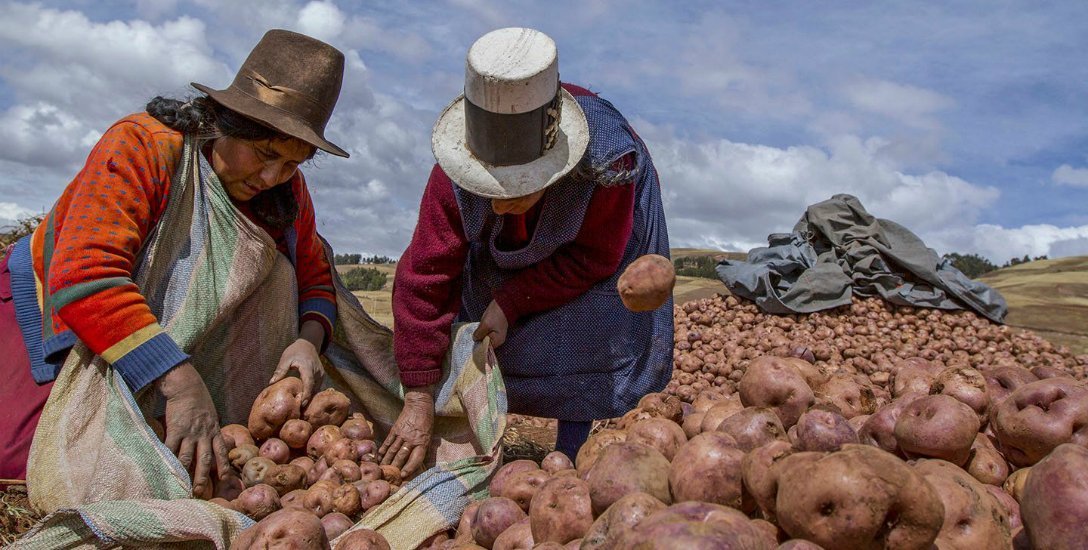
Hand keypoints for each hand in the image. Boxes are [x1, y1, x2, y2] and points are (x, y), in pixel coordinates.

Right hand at [157, 362, 230, 498]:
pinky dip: (167, 459)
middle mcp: (204, 434)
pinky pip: (171, 447)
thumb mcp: (211, 416)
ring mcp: (190, 432)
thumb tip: (211, 442)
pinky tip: (164, 469)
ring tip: (181, 486)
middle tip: (200, 492)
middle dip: (203, 477)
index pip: (221, 452)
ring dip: (184, 473)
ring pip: (188, 457)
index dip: (224, 466)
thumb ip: (211, 430)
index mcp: (214, 431)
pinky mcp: (176, 429)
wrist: (187, 387)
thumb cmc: (198, 401)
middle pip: (205, 460)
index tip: (226, 479)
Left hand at [269, 338, 323, 405]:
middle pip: (313, 389)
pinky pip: (316, 388)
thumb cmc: (295, 351)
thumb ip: (280, 370)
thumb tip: (271, 383)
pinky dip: (311, 394)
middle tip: (299, 413)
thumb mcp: (286, 358)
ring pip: (316, 390)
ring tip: (301, 410)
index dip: (306, 394)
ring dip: (309, 399)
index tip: (302, 404)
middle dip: (307, 401)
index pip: (308, 382)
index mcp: (307, 367)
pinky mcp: (321, 377)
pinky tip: (304, 402)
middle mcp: (317, 372)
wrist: (308, 344)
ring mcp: (321, 375)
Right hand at [378, 387, 434, 478]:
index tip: (403, 475)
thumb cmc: (427, 421)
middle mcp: (411, 439)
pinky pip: (388, 442)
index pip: (415, 458)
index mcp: (422, 442)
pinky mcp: (395, 429)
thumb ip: (422, 448)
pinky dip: (383, 450)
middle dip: (395, 467)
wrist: (419, 404)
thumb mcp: (429, 435)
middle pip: (401, 456)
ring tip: (382, 470)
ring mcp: (401, 434)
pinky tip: (378, 457)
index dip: (409, 468)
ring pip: (392, 450)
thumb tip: (415, 462)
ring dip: (387, 461)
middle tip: (389, 477)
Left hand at [472, 299, 507, 347]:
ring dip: (479, 335)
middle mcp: (497, 340)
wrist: (503, 303)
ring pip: (485, 337)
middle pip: (485, 343)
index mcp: (497, 341)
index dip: (478, 346)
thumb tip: (474, 339)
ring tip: (473, 334)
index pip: (486, 348)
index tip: (471, 344)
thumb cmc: (495, 315)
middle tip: (470, 338)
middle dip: (479, 340)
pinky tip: (477, 329)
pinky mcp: (494, 328)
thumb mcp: (485, 325)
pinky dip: (482, 331)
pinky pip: (486, 332)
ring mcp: (496, 334)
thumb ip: (479, 333)